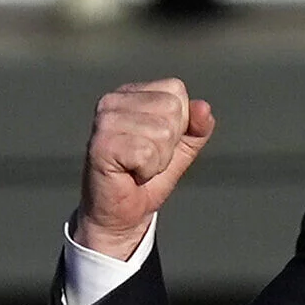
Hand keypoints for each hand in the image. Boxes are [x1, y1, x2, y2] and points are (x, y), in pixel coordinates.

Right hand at [75, 77, 215, 257]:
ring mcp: (104, 122)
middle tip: (147, 159)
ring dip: (158, 160)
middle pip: (172, 109)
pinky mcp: (101, 145)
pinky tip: (130, 174)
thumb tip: (203, 108)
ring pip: (162, 131)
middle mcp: (113, 101)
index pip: (176, 90)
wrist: (121, 214)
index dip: (179, 123)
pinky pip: (146, 152)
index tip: (157, 143)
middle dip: (169, 143)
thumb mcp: (181, 149)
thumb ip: (197, 128)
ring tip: (138, 167)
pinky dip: (147, 171)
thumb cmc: (146, 178)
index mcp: (131, 94)